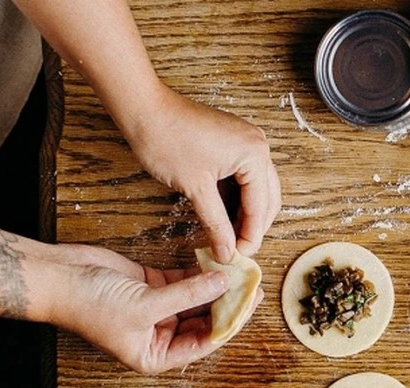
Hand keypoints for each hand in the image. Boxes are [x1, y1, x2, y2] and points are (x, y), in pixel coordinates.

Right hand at [44, 243, 261, 373]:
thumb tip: (225, 283)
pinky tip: (217, 262)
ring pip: (196, 299)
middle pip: (204, 321)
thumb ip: (188, 294)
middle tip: (252, 285)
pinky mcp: (151, 286)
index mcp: (155, 355)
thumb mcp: (146, 304)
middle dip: (227, 303)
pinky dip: (198, 273)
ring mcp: (156, 310)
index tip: (250, 303)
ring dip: (215, 286)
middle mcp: (158, 337)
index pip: (204, 342)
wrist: (56, 278)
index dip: (230, 322)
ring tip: (240, 271)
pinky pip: (182, 282)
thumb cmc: (90, 304)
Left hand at [126, 86, 280, 262]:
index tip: (238, 257)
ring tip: (231, 237)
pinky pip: (245, 178)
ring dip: (246, 214)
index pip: (260, 206)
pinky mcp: (234, 143)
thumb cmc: (166, 138)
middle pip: (267, 199)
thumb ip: (216, 224)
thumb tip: (227, 252)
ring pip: (258, 190)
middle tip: (236, 251)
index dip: (250, 236)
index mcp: (254, 154)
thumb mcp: (195, 188)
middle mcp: (258, 146)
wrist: (143, 109)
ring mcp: (247, 143)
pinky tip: (225, 216)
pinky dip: (237, 199)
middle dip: (253, 227)